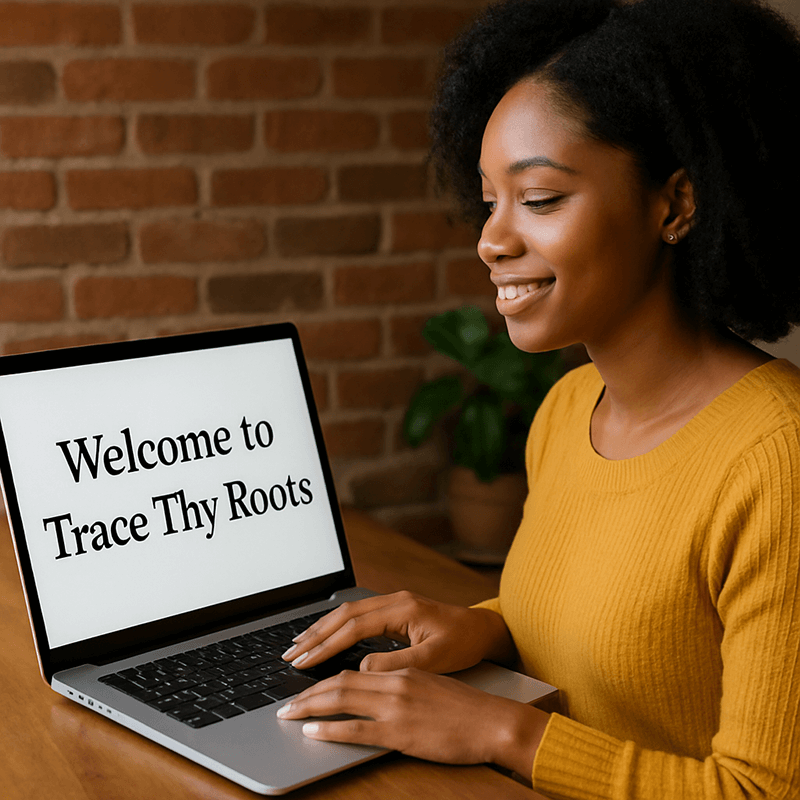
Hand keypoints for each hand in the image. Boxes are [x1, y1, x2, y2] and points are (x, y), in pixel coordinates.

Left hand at [276, 667, 548, 774]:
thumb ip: (400, 682)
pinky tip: (313, 733)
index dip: (326, 677)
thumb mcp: (430, 685)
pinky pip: (356, 729)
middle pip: (340, 681)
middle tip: (285, 703)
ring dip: (310, 707)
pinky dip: (330, 729)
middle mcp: (395, 683)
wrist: (493, 721)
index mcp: (403, 671)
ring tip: (289, 714)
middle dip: (308, 692)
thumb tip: (372, 685)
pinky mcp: (400, 731)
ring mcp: (396, 706)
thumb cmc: (466, 708)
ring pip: (342, 699)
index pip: (354, 670)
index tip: (308, 686)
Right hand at [281, 591, 515, 674]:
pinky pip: (358, 615)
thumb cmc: (464, 643)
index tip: (304, 661)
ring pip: (348, 612)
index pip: (354, 627)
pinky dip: (337, 626)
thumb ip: (398, 664)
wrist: (484, 629)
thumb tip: (361, 668)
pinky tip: (327, 637)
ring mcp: (394, 603)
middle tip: (289, 654)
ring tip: (299, 646)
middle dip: (315, 634)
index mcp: (402, 609)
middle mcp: (394, 601)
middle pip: (344, 614)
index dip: (326, 645)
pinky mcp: (395, 610)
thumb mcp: (434, 659)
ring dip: (323, 628)